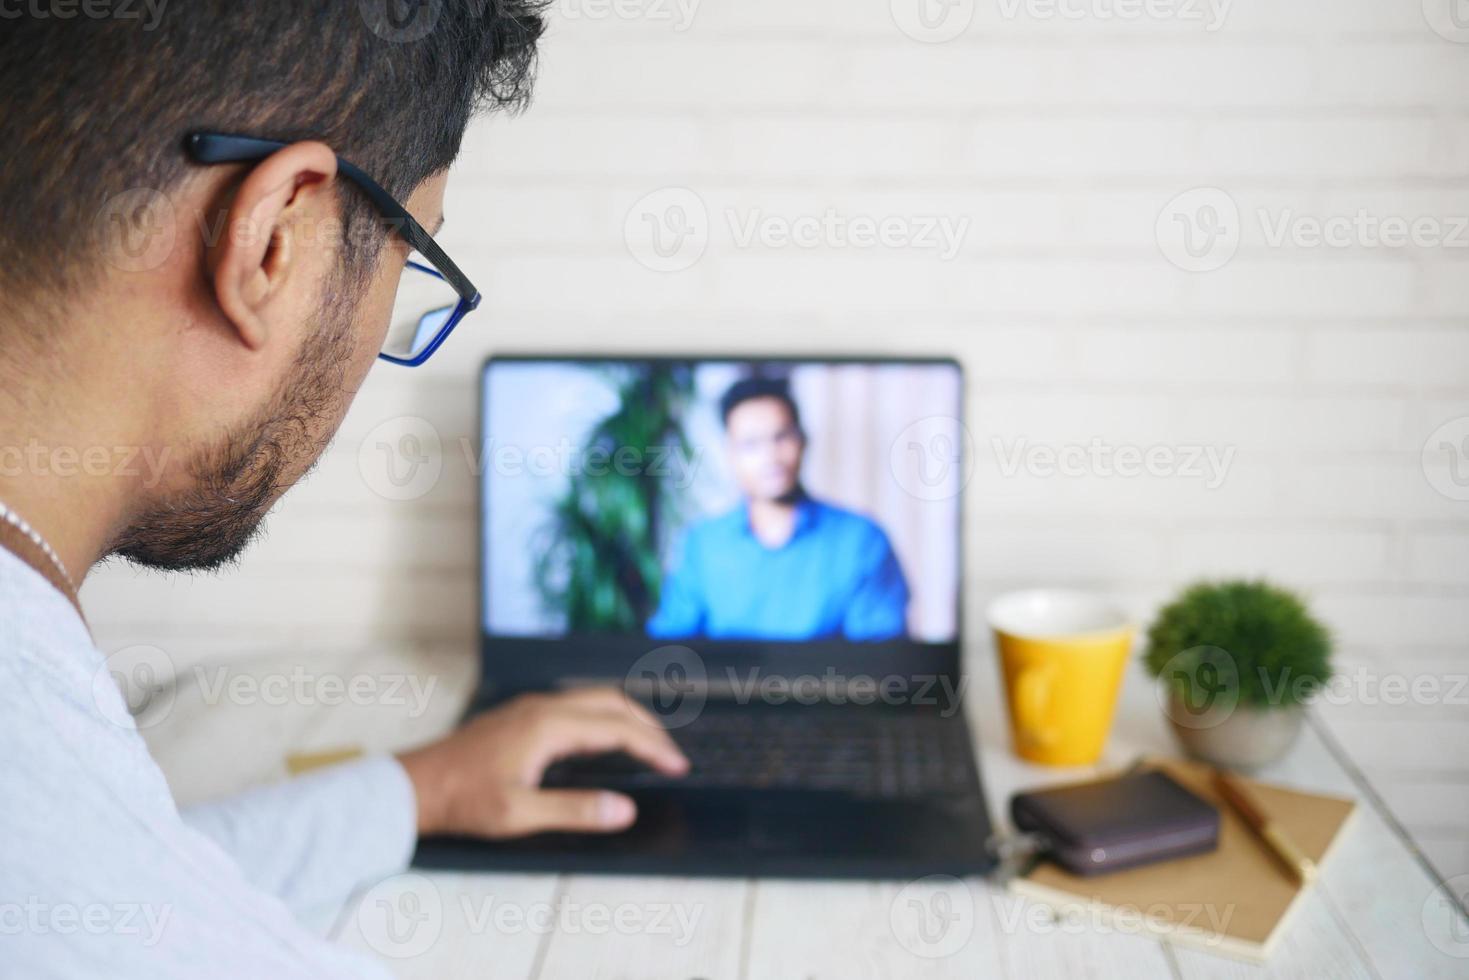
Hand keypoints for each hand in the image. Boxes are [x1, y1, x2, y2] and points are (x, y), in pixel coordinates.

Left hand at [397, 688, 688, 837]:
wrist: (416, 786)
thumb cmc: (463, 801)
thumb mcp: (520, 815)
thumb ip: (575, 811)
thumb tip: (623, 810)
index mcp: (549, 726)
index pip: (617, 729)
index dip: (653, 747)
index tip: (677, 766)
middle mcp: (543, 707)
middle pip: (611, 702)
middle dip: (647, 725)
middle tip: (671, 754)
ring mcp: (531, 708)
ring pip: (593, 699)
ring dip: (626, 717)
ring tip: (648, 743)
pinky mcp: (521, 715)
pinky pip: (575, 705)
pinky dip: (604, 717)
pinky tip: (604, 739)